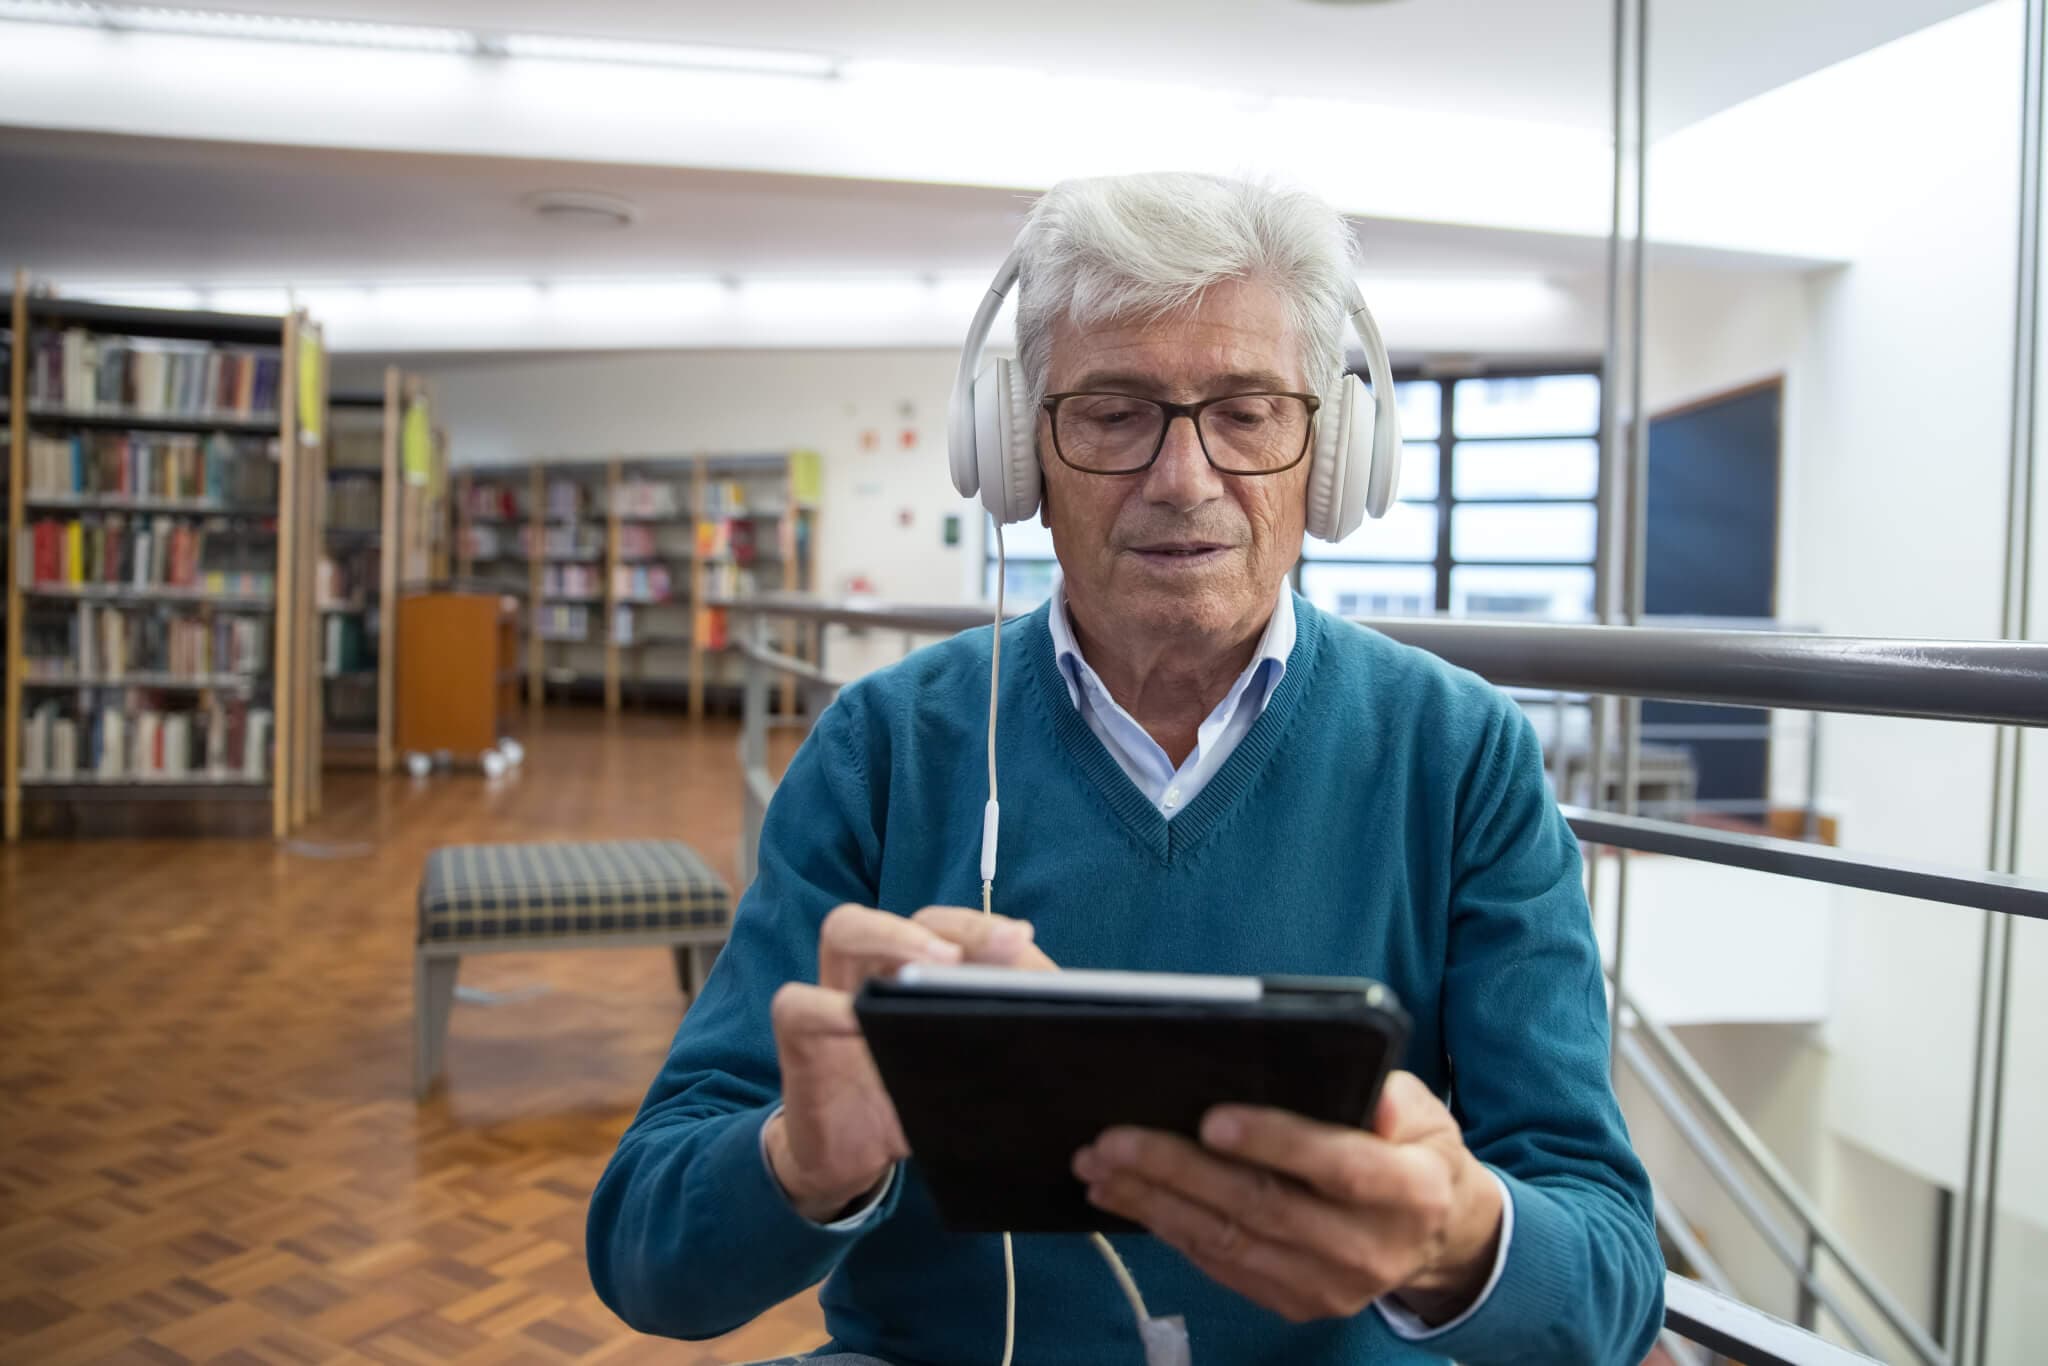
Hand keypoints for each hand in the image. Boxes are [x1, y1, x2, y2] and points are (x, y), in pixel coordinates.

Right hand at [767, 904, 1054, 1221]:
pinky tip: (858, 1024)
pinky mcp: (802, 1039)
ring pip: (843, 930)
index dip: (980, 927)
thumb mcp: (972, 1060)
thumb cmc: (922, 1095)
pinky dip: (826, 1008)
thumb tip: (1059, 1002)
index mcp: (918, 965)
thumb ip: (1005, 1020)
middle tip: (969, 953)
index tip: (1021, 940)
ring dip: (888, 938)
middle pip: (910, 907)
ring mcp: (834, 994)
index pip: (945, 924)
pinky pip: (798, 1005)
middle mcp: (876, 967)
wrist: (859, 1158)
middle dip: (935, 923)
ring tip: (931, 966)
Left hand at [1071, 1071, 1502, 1324]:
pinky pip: (1221, 1265)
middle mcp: (1370, 1248)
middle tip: (1115, 1138)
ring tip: (1100, 1164)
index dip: (1276, 1142)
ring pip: (1228, 1242)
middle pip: (1263, 1208)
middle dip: (1179, 1170)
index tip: (1211, 1118)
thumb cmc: (1414, 1153)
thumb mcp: (1424, 1112)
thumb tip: (1354, 1085)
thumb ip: (1391, 1095)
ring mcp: (1330, 1286)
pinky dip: (1168, 1229)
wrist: (1437, 1238)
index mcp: (1411, 1192)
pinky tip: (1128, 1197)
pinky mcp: (1297, 1302)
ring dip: (1154, 1202)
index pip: (1339, 1168)